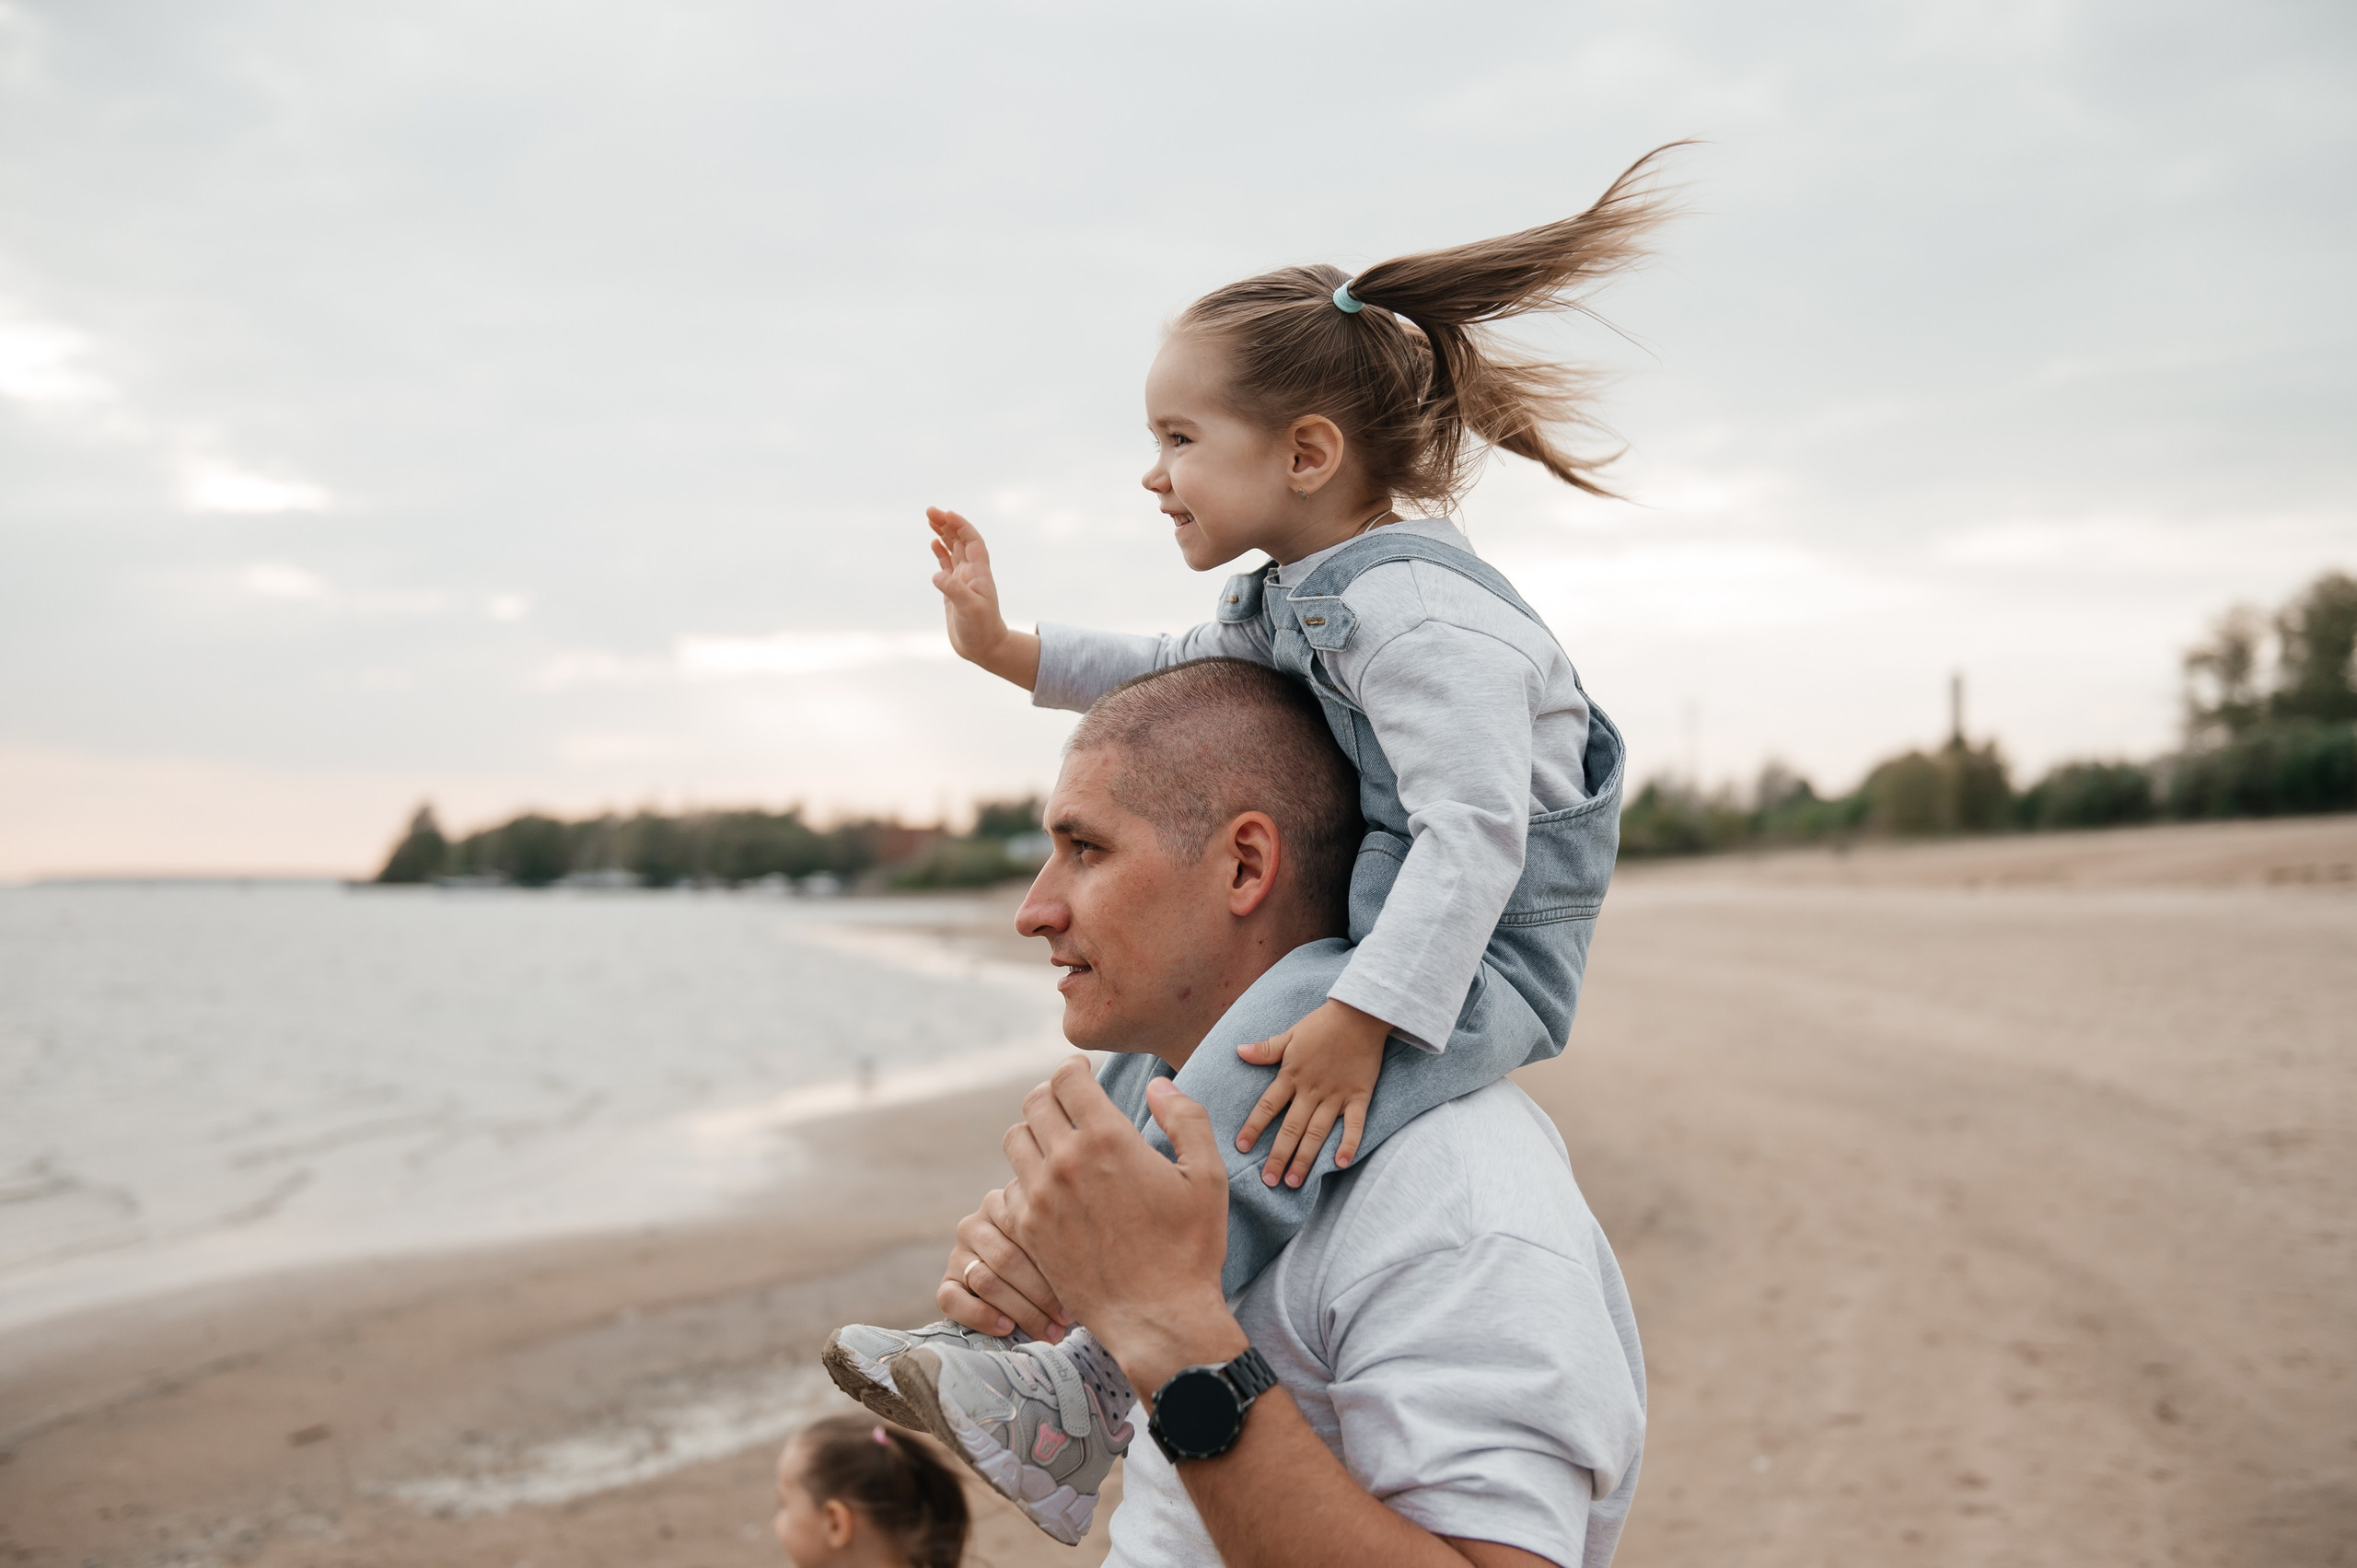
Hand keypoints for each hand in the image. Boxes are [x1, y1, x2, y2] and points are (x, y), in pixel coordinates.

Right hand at [927, 507, 1039, 687]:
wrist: (984, 648)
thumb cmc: (981, 629)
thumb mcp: (969, 609)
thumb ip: (954, 590)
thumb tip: (936, 574)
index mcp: (979, 572)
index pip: (971, 541)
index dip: (961, 525)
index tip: (945, 514)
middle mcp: (971, 572)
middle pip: (960, 540)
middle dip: (947, 524)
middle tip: (929, 510)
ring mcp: (962, 580)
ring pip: (952, 549)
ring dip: (943, 533)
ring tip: (930, 519)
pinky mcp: (953, 590)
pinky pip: (946, 564)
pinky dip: (940, 552)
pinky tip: (933, 543)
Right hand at [936, 1184, 1070, 1341]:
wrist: (1021, 1283)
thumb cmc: (1052, 1260)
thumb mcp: (1056, 1241)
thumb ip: (1062, 1240)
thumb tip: (1088, 1269)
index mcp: (1003, 1202)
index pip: (1026, 1228)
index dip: (1055, 1262)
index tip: (1080, 1289)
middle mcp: (975, 1224)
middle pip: (1007, 1259)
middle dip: (1041, 1293)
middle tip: (1066, 1317)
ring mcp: (957, 1253)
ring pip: (986, 1281)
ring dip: (1021, 1311)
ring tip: (1050, 1331)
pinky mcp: (945, 1282)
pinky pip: (952, 1299)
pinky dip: (982, 1316)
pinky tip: (1007, 1328)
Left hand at [1001, 1058, 1245, 1396]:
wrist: (1158, 1319)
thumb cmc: (1190, 1248)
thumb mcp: (1207, 1176)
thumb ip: (1186, 1118)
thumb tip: (1158, 1085)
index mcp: (1107, 1140)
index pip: (1068, 1078)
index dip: (1075, 1068)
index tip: (1084, 1072)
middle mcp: (1064, 1162)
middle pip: (1036, 1102)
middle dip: (1054, 1093)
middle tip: (1071, 1102)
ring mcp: (1040, 1198)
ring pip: (1016, 1139)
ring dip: (1036, 1131)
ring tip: (1057, 1140)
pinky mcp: (1028, 1231)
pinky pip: (1011, 1183)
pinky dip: (1027, 1174)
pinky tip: (1050, 1183)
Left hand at [1234, 998, 1389, 1187]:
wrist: (1360, 1014)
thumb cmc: (1322, 1024)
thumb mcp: (1290, 1034)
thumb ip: (1266, 1049)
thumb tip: (1238, 1051)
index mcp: (1291, 1076)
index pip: (1267, 1107)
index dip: (1253, 1127)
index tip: (1241, 1147)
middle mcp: (1311, 1090)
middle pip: (1291, 1128)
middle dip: (1278, 1156)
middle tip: (1268, 1182)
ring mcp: (1336, 1095)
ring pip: (1317, 1133)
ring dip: (1305, 1158)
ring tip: (1293, 1181)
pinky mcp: (1359, 1096)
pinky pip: (1354, 1124)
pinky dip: (1349, 1143)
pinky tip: (1340, 1163)